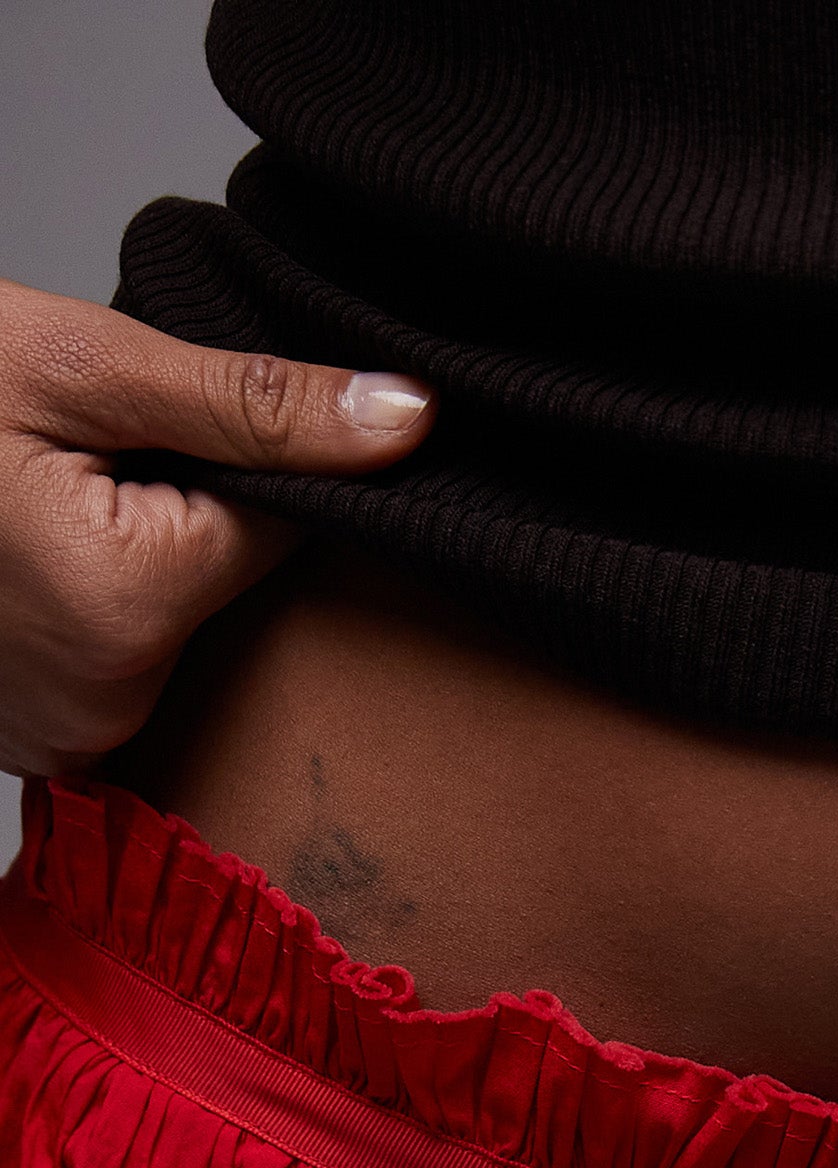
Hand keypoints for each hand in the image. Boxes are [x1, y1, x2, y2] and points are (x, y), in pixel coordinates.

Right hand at [0, 276, 434, 777]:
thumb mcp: (80, 363)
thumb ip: (252, 404)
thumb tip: (411, 421)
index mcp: (129, 611)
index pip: (286, 532)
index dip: (249, 462)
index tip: (174, 426)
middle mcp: (104, 707)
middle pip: (233, 595)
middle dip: (191, 521)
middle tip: (85, 463)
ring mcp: (62, 739)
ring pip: (179, 638)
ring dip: (143, 572)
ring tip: (48, 512)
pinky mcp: (37, 745)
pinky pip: (120, 676)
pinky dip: (100, 620)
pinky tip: (36, 566)